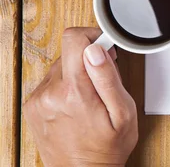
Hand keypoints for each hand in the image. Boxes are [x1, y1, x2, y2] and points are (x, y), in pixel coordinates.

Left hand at [23, 28, 137, 166]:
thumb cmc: (107, 147)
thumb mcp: (123, 112)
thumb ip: (109, 77)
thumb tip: (95, 50)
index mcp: (76, 91)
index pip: (75, 38)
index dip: (94, 36)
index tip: (106, 48)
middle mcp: (51, 92)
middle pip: (70, 52)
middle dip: (90, 61)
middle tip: (104, 83)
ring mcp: (39, 99)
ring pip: (62, 67)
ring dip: (77, 75)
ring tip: (91, 98)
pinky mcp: (33, 105)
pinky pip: (52, 82)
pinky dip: (66, 87)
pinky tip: (77, 105)